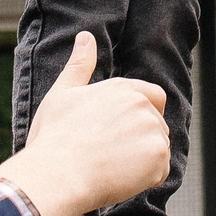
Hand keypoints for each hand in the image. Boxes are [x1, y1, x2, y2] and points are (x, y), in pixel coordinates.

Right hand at [0, 32, 169, 215]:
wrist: (58, 174)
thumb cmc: (55, 136)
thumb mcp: (62, 94)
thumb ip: (79, 64)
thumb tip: (85, 36)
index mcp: (122, 88)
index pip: (153, 97)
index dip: (141, 115)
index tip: (120, 133)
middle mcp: (142, 105)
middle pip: (157, 124)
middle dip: (140, 139)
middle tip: (109, 153)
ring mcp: (153, 131)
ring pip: (158, 148)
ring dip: (143, 160)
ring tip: (111, 167)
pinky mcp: (159, 158)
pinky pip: (160, 171)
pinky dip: (145, 179)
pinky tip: (119, 179)